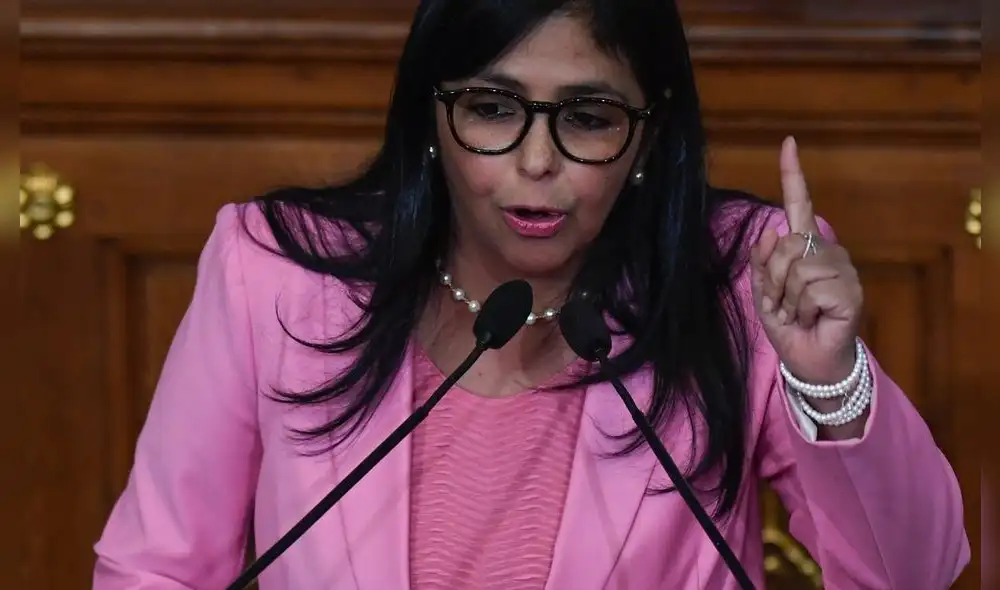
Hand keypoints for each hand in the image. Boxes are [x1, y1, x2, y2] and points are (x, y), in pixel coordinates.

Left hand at [750, 137, 863, 383]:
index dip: (793, 175)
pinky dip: (801, 310)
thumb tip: (768, 231)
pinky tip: (812, 320)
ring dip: (786, 298)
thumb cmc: (791, 327)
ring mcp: (842, 270)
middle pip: (784, 245)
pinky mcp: (850, 291)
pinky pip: (809, 289)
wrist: (810, 361)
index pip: (800, 205)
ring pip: (795, 268)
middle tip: (782, 305)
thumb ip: (761, 264)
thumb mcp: (764, 295)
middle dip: (771, 280)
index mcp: (805, 248)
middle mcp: (827, 252)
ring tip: (798, 314)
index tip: (787, 143)